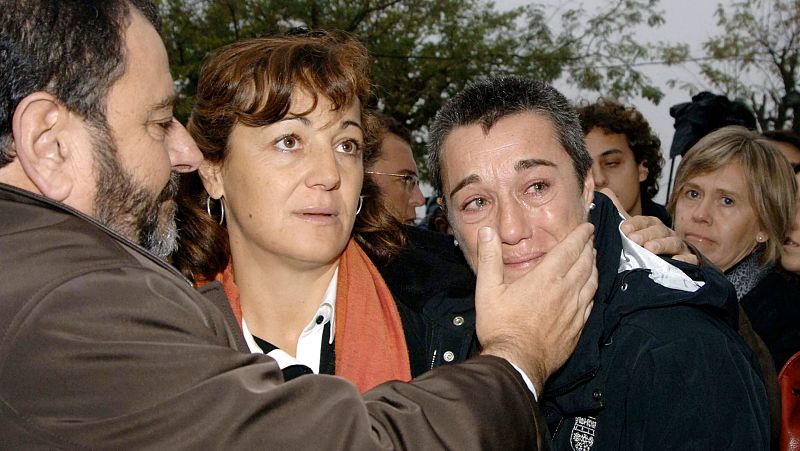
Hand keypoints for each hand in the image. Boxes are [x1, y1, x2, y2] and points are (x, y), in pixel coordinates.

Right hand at [475, 223, 596, 393]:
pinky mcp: (577, 327)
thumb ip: (489, 259)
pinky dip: (593, 288)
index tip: (587, 227)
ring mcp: (574, 310)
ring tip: (592, 258)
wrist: (516, 363)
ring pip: (591, 282)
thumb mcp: (487, 290)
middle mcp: (565, 291)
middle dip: (589, 247)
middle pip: (585, 263)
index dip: (580, 236)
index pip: (570, 250)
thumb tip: (487, 232)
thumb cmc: (500, 326)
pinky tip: (590, 288)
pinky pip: (590, 302)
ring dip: (593, 266)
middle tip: (590, 239)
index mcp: (545, 278)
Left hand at [620, 216, 698, 264]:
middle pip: (658, 230)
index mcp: (652, 225)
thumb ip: (617, 212)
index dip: (634, 224)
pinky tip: (677, 261)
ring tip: (649, 249)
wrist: (666, 263)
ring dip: (661, 245)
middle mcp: (666, 233)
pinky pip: (689, 259)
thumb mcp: (631, 229)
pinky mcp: (688, 260)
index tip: (624, 229)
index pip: (644, 221)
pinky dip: (684, 259)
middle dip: (646, 234)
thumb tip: (605, 192)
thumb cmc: (645, 244)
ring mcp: (678, 246)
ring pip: (673, 242)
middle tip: (633, 239)